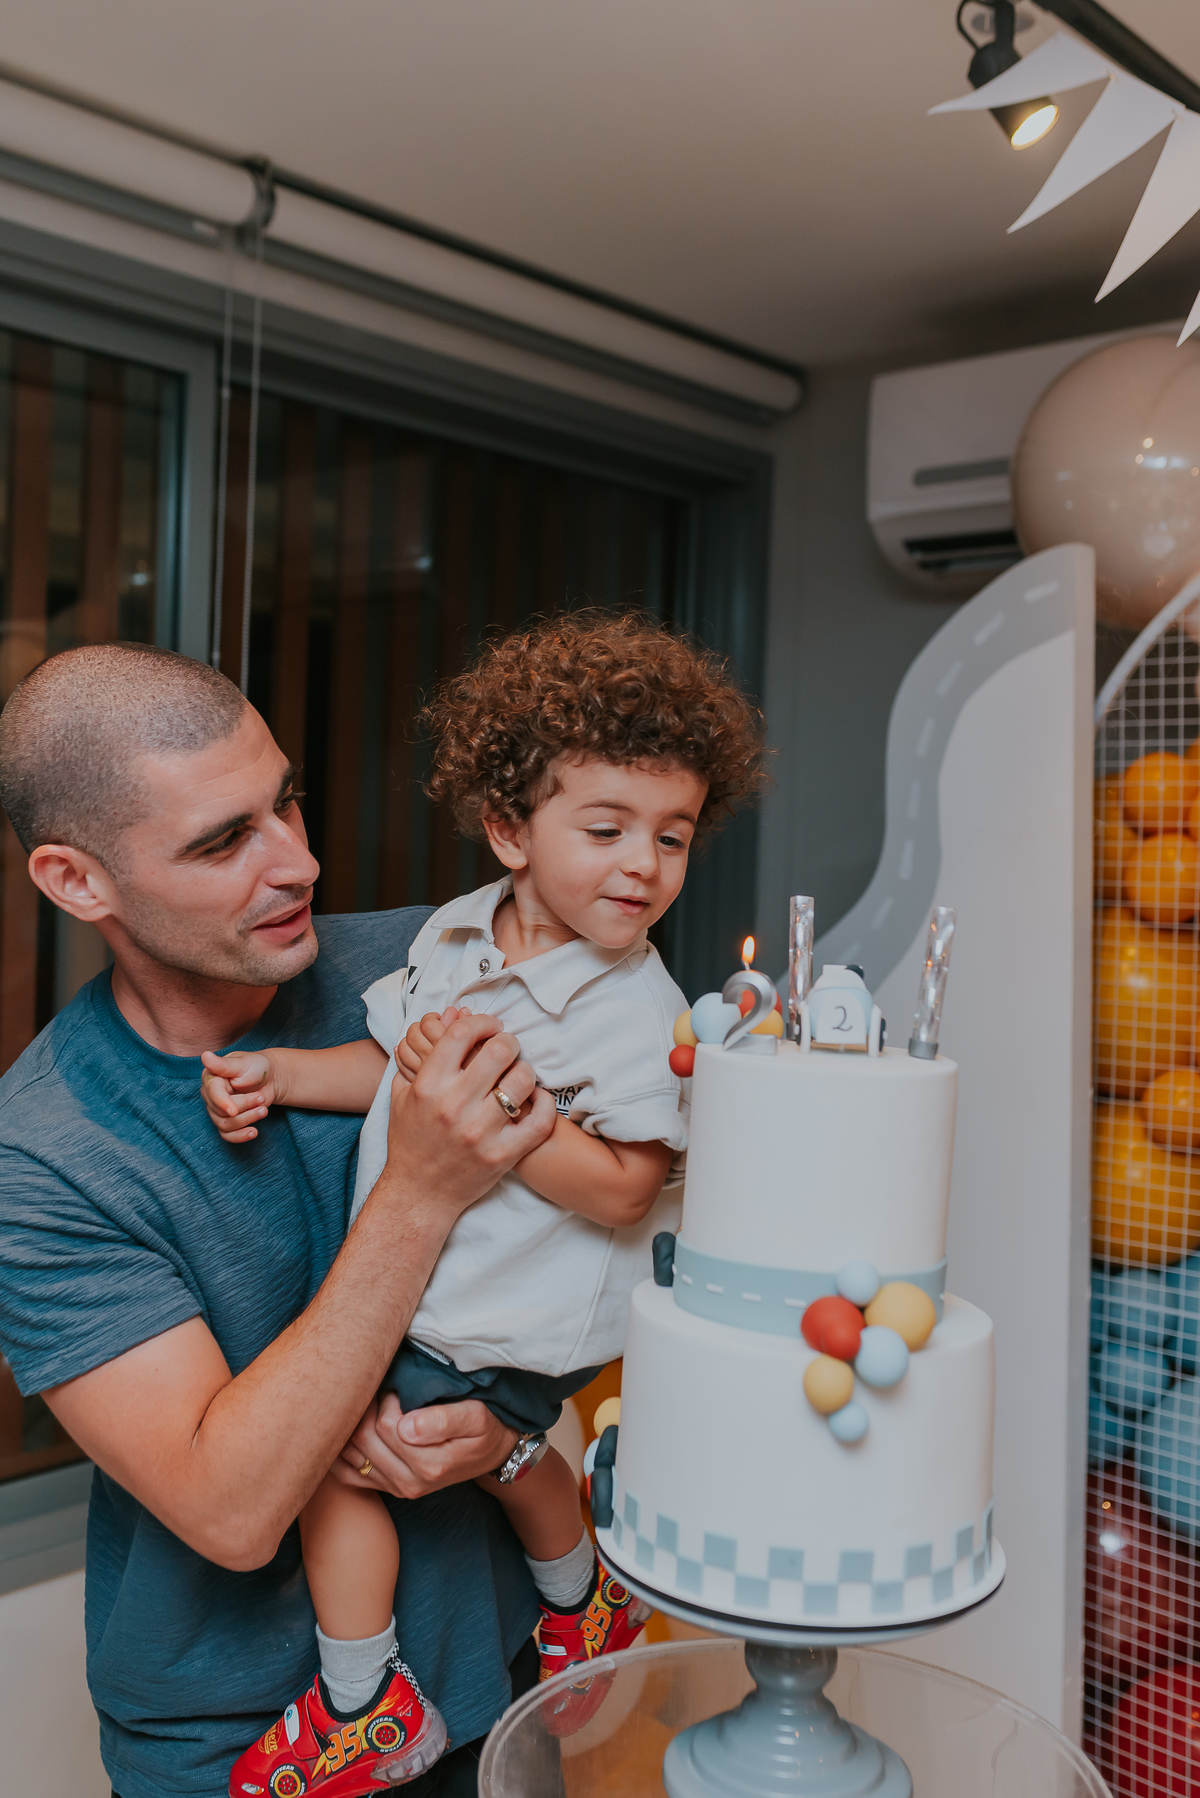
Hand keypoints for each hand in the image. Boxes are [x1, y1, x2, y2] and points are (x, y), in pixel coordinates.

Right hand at [200, 1049, 282, 1143]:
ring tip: (264, 1109)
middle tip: (261, 1098)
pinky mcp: (227, 1121)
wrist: (269, 1078)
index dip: (223, 1103)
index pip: (213, 1095)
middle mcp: (211, 1096)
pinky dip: (240, 1136)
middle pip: (221, 1112)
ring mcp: (217, 1110)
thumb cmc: (255, 1067)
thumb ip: (223, 1064)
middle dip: (245, 1107)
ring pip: (226, 1125)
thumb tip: (205, 1055)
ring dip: (248, 1119)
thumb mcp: (242, 1063)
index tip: (233, 1110)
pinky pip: (227, 1135)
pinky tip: (254, 1132)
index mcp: (211, 1079)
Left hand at [331, 1393, 517, 1498]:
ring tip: (372, 1406)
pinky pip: (348, 1474)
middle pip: (364, 1439)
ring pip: (352, 1453)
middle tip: (383, 1392)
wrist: (491, 1453)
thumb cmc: (484, 1428)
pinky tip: (349, 1431)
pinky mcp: (387, 1487)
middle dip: (369, 1409)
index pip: (386, 1425)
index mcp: (430, 1465)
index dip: (388, 1398)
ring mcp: (396, 1488)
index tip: (400, 1387)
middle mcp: (409, 1483)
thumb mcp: (476, 1417)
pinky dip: (341, 1452)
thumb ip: (444, 1420)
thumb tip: (406, 1426)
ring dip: (353, 1425)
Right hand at [376, 1011, 555, 1221]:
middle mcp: (454, 1106)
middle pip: (499, 1051)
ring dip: (525, 1071)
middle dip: (508, 1042)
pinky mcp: (502, 1156)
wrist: (417, 1193)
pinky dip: (544, 1105)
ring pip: (522, 1081)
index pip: (462, 1034)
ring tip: (518, 1075)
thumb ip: (421, 1055)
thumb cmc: (410, 1140)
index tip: (489, 1027)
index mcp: (428, 1087)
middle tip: (508, 1048)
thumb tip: (450, 1016)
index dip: (482, 1022)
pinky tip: (535, 1100)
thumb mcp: (402, 1094)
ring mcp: (480, 1133)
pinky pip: (540, 1121)